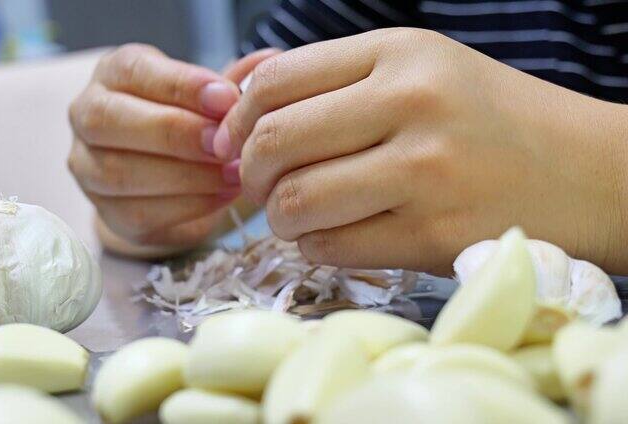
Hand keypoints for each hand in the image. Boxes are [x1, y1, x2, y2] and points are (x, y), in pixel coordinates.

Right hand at [68, 44, 276, 253]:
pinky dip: (189, 206)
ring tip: (234, 174)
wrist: (170, 183)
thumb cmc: (189, 124)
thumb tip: (267, 62)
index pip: (134, 71)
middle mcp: (87, 115)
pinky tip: (223, 196)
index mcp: (113, 74)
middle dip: (175, 132)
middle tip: (224, 143)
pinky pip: (140, 212)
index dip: (181, 85)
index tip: (226, 99)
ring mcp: (87, 167)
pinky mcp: (105, 212)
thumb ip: (229, 83)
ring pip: (121, 172)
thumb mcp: (207, 98)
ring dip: (186, 176)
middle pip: (110, 120)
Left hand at [214, 28, 627, 273]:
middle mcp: (411, 104)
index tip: (233, 142)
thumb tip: (235, 85)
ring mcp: (425, 172)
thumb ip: (327, 76)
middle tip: (259, 185)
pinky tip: (336, 234)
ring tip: (297, 213)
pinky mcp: (434, 235)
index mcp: (400, 53)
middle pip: (274, 142)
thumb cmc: (490, 119)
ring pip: (295, 203)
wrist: (587, 172)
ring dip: (279, 218)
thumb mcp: (417, 69)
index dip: (236, 118)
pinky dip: (316, 246)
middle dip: (249, 173)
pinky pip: (332, 247)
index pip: (275, 81)